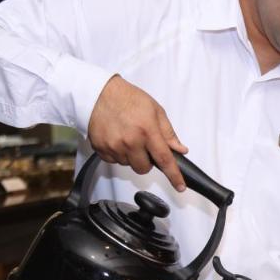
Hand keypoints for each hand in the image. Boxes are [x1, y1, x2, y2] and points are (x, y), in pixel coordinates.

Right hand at [87, 74, 188, 188]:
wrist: (99, 93)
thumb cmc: (129, 99)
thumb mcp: (156, 111)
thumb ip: (168, 133)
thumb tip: (179, 149)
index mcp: (147, 131)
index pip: (164, 160)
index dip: (174, 175)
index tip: (180, 186)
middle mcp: (130, 141)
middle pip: (143, 168)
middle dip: (146, 161)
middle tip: (143, 145)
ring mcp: (114, 146)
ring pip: (128, 165)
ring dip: (131, 156)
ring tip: (127, 137)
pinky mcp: (100, 148)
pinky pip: (113, 161)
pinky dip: (117, 153)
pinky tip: (116, 138)